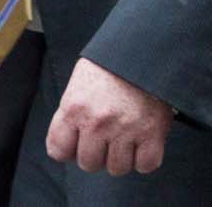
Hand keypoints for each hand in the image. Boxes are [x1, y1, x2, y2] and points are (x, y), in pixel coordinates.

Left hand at [47, 57, 171, 175]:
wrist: (147, 44)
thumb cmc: (112, 63)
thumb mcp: (80, 82)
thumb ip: (72, 112)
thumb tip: (69, 143)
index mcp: (74, 108)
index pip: (59, 151)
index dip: (70, 147)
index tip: (81, 138)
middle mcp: (97, 122)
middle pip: (89, 164)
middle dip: (98, 152)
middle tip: (109, 134)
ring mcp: (125, 128)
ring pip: (117, 168)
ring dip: (123, 156)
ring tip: (128, 135)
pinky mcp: (152, 130)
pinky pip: (146, 164)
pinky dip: (146, 158)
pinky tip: (145, 142)